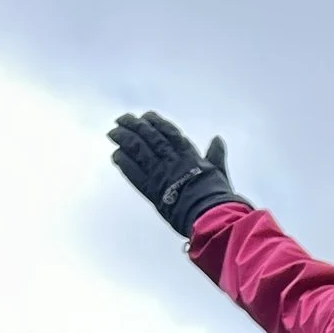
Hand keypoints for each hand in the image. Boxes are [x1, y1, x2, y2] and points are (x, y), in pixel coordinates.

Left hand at [109, 111, 238, 234]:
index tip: (147, 115)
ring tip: (113, 131)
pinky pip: (134, 173)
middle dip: (135, 125)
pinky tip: (116, 154)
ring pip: (139, 150)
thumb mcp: (219, 172)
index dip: (156, 122)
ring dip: (124, 139)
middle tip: (122, 118)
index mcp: (189, 155)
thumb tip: (217, 139)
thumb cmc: (219, 198)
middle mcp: (172, 160)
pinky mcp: (151, 190)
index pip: (169, 132)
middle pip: (150, 137)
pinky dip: (124, 163)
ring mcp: (160, 174)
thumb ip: (216, 155)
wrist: (211, 217)